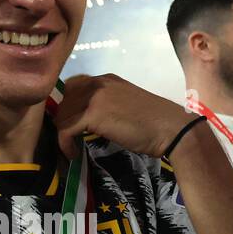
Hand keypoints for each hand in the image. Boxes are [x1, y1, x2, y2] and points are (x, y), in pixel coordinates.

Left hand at [52, 73, 187, 158]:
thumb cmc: (154, 122)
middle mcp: (98, 83)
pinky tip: (73, 153)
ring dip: (64, 135)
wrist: (169, 128)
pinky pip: (66, 129)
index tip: (73, 124)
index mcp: (106, 79)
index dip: (69, 106)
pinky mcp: (93, 114)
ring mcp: (94, 97)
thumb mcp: (125, 105)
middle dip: (64, 121)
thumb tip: (88, 119)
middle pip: (65, 100)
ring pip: (63, 115)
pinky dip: (65, 144)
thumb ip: (106, 105)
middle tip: (71, 139)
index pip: (74, 86)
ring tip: (72, 148)